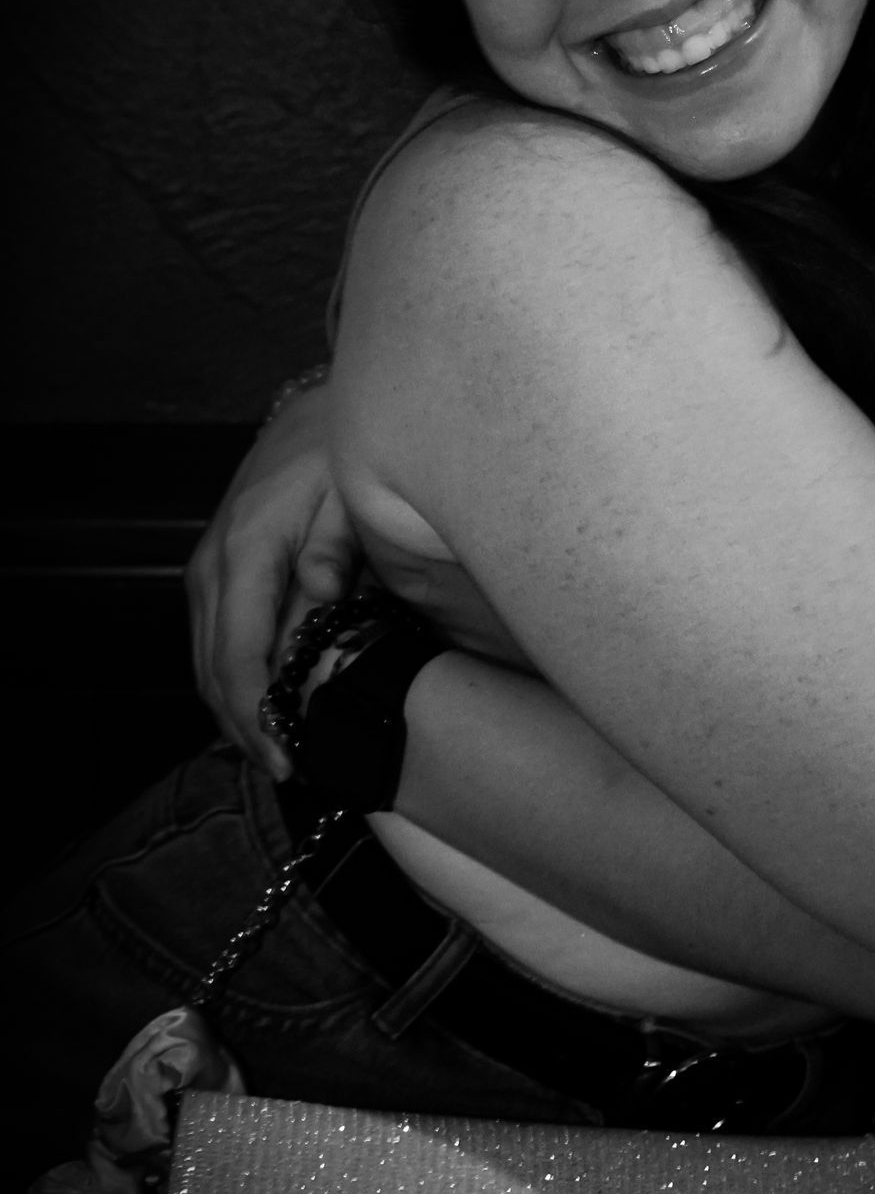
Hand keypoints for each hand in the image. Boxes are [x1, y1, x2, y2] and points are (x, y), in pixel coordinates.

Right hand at [185, 383, 359, 774]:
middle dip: (246, 728)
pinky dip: (232, 684)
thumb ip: (336, 550)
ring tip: (280, 753)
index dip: (258, 714)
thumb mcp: (349, 498)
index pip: (238, 654)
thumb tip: (323, 598)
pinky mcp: (212, 577)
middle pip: (213, 671)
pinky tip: (265, 711)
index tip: (288, 757)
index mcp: (247, 551)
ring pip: (205, 664)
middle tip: (291, 772)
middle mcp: (213, 566)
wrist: (311, 421)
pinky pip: (212, 644)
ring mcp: (205, 572)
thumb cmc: (338, 461)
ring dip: (235, 713)